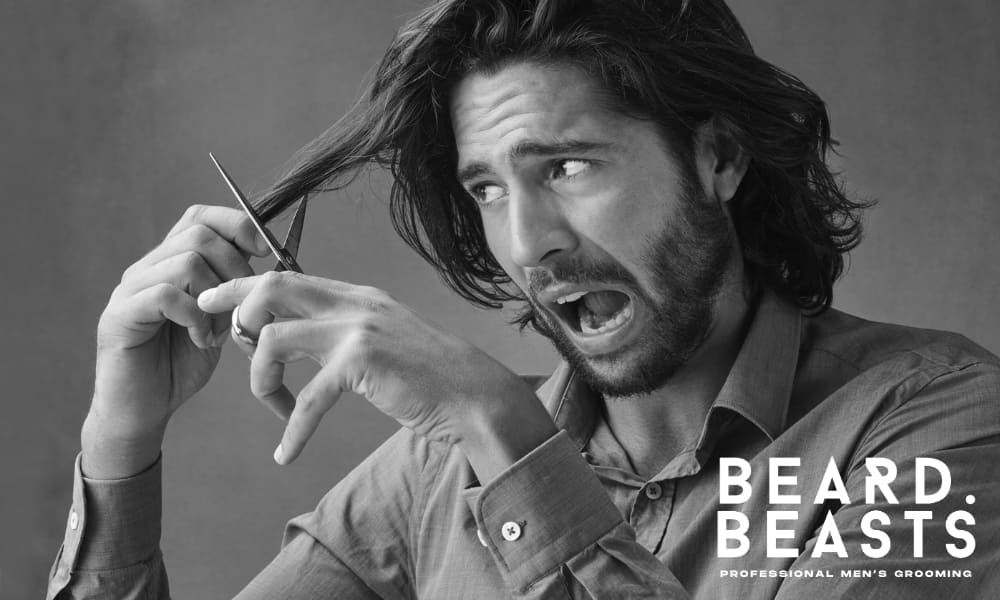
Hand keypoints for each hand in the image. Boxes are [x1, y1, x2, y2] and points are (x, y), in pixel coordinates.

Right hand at [83, 205, 270, 477]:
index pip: (200, 217)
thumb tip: (271, 262)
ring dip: (216, 295)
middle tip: (242, 305)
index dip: (236, 225)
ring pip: (185, 261)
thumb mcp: (219, 319)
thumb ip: (233, 290)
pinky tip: (202, 340)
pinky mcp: (119, 316)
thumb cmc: (182, 363)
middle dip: (235, 266)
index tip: (265, 251)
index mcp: (169, 262)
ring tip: (219, 329)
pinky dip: (195, 316)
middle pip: (198, 234)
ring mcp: (130, 290)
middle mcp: (146, 268)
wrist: (144, 409)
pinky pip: (165, 294)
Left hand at [198, 271, 556, 478]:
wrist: (474, 395)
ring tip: (276, 409)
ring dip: (260, 380)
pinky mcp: (362, 362)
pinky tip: (287, 453)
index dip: (243, 287)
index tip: (214, 303)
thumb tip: (296, 340)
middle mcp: (354, 303)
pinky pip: (308, 398)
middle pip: (271, 287)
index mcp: (356, 296)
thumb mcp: (383, 340)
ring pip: (274, 339)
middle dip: (235, 311)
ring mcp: (358, 329)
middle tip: (221, 342)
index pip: (286, 276)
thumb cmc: (429, 377)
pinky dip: (293, 430)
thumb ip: (344, 332)